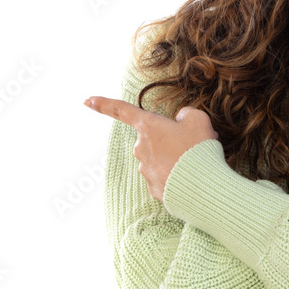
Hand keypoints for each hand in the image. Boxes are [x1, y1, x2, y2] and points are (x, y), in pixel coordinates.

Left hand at [84, 96, 218, 201]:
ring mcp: (145, 169)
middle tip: (193, 142)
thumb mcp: (198, 119)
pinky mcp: (153, 188)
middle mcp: (141, 147)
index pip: (121, 110)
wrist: (201, 186)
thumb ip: (185, 114)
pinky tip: (191, 175)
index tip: (87, 100)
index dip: (103, 104)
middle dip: (169, 139)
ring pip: (160, 157)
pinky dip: (176, 173)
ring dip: (175, 156)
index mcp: (148, 126)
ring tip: (195, 160)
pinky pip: (164, 175)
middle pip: (152, 137)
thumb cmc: (198, 148)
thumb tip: (179, 121)